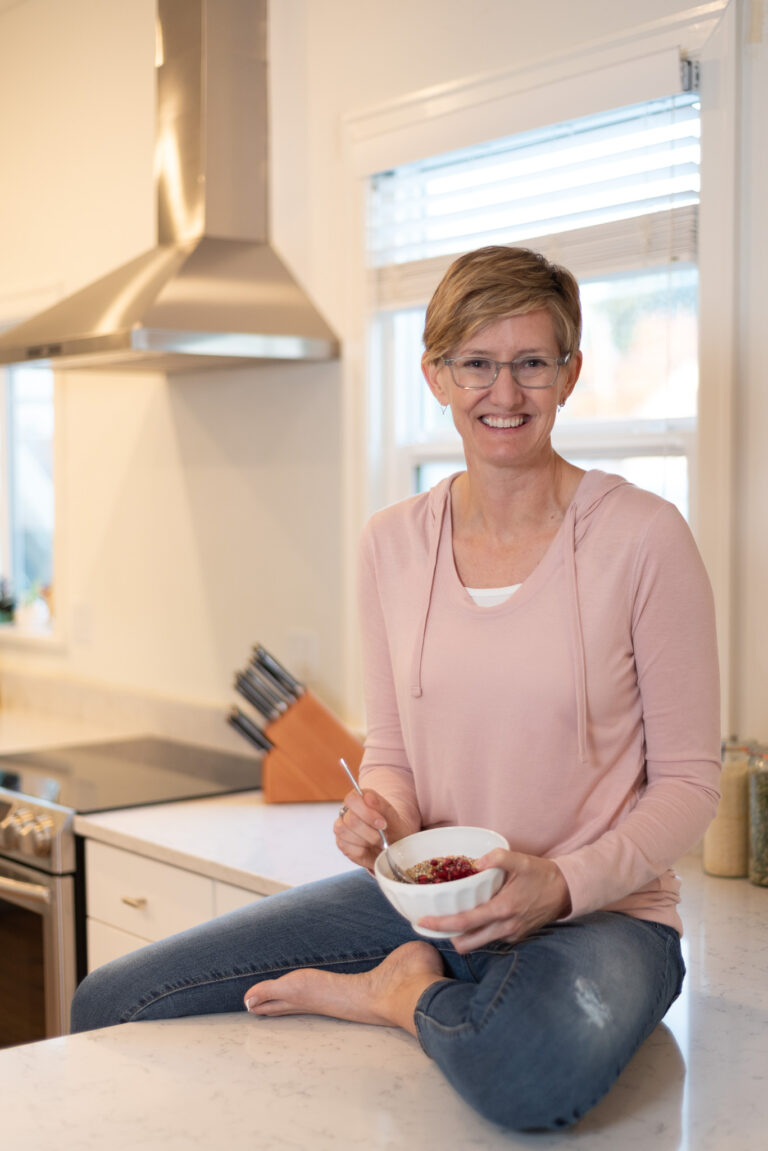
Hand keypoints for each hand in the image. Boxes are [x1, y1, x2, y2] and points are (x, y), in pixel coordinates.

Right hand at [334, 787, 417, 870]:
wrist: (394, 846)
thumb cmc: (393, 829)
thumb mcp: (393, 818)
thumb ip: (382, 806)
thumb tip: (368, 797)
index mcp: (359, 799)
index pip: (352, 800)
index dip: (367, 813)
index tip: (383, 824)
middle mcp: (347, 811)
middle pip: (350, 819)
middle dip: (370, 831)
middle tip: (383, 836)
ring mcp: (342, 827)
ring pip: (345, 832)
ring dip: (366, 840)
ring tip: (377, 842)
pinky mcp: (341, 843)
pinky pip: (345, 846)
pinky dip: (360, 850)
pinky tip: (368, 848)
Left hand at [417, 849, 571, 953]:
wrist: (567, 891)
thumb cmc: (541, 875)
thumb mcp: (520, 860)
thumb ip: (497, 858)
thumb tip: (474, 863)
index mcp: (503, 909)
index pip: (465, 923)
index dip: (442, 924)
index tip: (423, 922)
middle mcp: (505, 927)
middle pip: (467, 943)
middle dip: (447, 937)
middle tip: (432, 924)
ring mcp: (511, 935)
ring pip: (478, 943)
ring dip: (462, 936)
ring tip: (448, 920)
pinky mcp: (516, 936)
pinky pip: (490, 939)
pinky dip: (477, 933)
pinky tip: (472, 918)